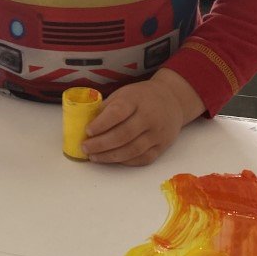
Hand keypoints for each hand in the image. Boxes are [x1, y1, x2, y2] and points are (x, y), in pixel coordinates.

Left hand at [81, 70, 203, 166]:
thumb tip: (84, 124)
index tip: (87, 131)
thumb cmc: (141, 97)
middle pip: (124, 135)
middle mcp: (149, 116)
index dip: (101, 124)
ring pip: (133, 150)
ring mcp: (158, 133)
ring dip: (110, 156)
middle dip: (101, 144)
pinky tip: (112, 160)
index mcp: (136, 99)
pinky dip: (125, 162)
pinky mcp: (163, 146)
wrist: (172, 100)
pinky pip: (143, 158)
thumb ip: (107, 108)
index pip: (118, 112)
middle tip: (86, 148)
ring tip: (94, 157)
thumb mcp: (124, 94)